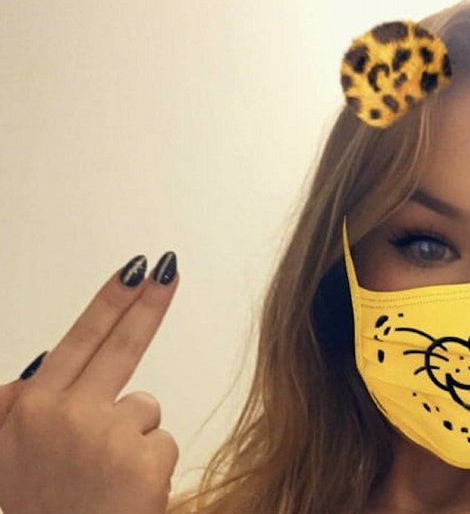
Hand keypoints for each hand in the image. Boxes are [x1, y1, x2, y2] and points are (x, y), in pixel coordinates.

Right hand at [0, 253, 179, 513]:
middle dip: (149, 301)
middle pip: (123, 344)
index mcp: (32, 408)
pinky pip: (162, 444)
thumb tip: (37, 365)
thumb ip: (16, 410)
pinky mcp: (145, 461)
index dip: (110, 300)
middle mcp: (67, 412)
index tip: (136, 268)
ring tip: (103, 480)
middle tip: (169, 265)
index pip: (81, 338)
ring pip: (144, 409)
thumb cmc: (38, 510)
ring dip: (132, 439)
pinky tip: (123, 496)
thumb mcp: (8, 460)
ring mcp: (108, 434)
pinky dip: (149, 469)